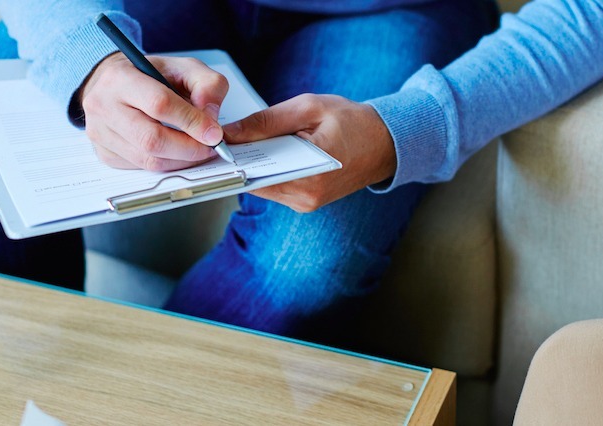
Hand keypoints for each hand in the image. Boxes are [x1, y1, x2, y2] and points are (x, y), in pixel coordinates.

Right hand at [79, 53, 228, 170]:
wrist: (113, 84)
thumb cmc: (149, 75)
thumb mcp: (183, 67)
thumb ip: (207, 84)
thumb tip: (211, 116)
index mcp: (121, 78)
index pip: (159, 104)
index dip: (192, 122)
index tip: (214, 133)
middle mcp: (103, 106)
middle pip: (152, 139)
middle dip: (189, 148)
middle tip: (211, 147)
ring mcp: (100, 133)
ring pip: (148, 160)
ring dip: (181, 160)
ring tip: (198, 150)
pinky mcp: (105, 153)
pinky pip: (142, 168)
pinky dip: (167, 164)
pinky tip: (178, 153)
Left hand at [223, 94, 396, 212]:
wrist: (385, 142)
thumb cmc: (352, 121)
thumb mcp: (309, 108)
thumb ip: (266, 121)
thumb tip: (230, 133)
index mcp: (309, 175)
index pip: (253, 176)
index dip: (232, 160)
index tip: (217, 143)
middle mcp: (306, 197)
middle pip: (255, 183)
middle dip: (241, 161)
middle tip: (229, 138)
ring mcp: (306, 203)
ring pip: (263, 186)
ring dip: (255, 166)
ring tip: (250, 142)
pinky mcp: (306, 202)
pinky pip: (276, 187)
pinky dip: (268, 170)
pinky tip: (268, 153)